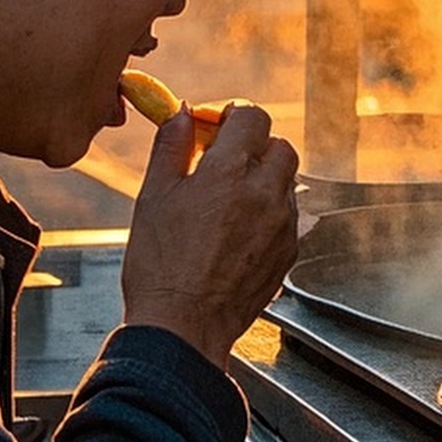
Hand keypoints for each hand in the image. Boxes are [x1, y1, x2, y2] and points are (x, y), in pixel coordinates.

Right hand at [119, 101, 300, 366]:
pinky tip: (238, 232)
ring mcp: (282, 225)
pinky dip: (269, 213)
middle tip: (224, 162)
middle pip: (279, 146)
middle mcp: (265, 194)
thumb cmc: (160, 265)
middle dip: (255, 147)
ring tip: (228, 201)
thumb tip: (181, 114)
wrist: (183, 327)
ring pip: (287, 183)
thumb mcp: (153, 196)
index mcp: (230, 172)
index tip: (216, 127)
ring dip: (264, 180)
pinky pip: (288, 218)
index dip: (233, 116)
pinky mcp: (288, 253)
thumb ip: (171, 147)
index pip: (253, 116)